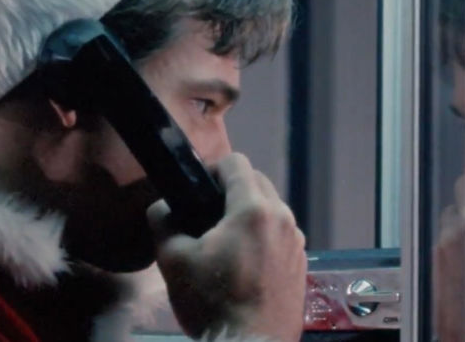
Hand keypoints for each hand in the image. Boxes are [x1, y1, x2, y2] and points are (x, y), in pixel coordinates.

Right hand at [147, 153, 306, 340]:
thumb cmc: (212, 301)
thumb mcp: (173, 260)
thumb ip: (164, 221)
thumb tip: (162, 207)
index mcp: (253, 209)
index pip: (236, 163)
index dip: (211, 168)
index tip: (196, 189)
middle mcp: (283, 218)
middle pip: (257, 182)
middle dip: (231, 189)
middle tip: (205, 214)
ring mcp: (297, 242)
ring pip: (272, 208)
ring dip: (249, 212)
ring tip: (224, 240)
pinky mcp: (302, 264)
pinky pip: (280, 234)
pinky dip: (263, 236)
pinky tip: (244, 263)